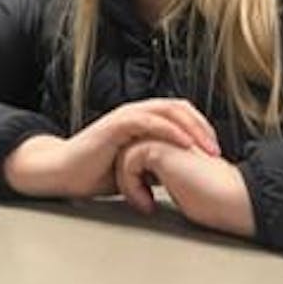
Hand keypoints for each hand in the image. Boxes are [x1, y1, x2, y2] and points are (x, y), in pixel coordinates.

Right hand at [3, 98, 219, 198]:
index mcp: (143, 121)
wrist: (65, 174)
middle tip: (218, 151)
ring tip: (207, 148)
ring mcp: (126, 116)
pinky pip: (149, 122)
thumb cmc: (96, 172)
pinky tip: (185, 144)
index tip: (216, 153)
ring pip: (168, 111)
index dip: (202, 129)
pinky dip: (171, 131)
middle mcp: (136, 113)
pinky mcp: (116, 124)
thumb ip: (158, 165)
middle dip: (203, 128)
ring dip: (192, 128)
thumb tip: (184, 174)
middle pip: (180, 109)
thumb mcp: (137, 169)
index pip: (181, 115)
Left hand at [114, 140, 254, 237]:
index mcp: (173, 140)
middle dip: (127, 179)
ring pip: (123, 156)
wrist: (232, 197)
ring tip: (145, 203)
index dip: (134, 177)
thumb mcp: (179, 183)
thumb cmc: (212, 196)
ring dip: (128, 184)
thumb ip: (161, 174)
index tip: (147, 201)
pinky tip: (149, 202)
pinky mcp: (159, 146)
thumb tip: (140, 183)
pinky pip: (128, 162)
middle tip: (143, 202)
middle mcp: (167, 134)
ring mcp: (162, 137)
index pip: (137, 153)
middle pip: (125, 151)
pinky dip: (131, 186)